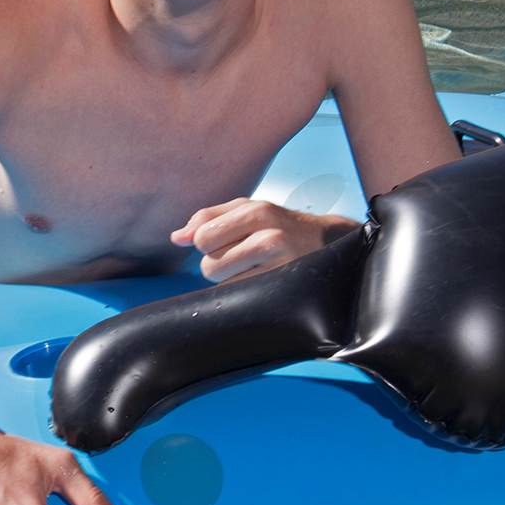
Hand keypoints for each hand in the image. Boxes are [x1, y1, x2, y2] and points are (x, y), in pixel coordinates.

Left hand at [171, 197, 358, 282]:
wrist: (327, 242)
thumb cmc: (278, 225)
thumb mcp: (247, 209)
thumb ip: (208, 218)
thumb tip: (177, 238)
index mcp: (256, 211)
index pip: (202, 237)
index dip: (204, 243)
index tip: (221, 242)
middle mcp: (269, 235)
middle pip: (209, 264)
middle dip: (216, 263)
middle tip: (239, 256)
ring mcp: (279, 264)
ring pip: (223, 282)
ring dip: (229, 279)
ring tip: (251, 267)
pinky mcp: (282, 285)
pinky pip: (240, 295)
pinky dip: (242, 289)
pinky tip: (259, 278)